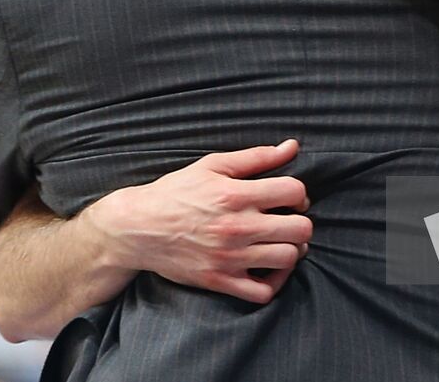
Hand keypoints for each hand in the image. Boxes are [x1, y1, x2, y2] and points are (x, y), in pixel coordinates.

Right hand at [88, 139, 312, 303]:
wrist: (137, 228)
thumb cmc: (176, 192)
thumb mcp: (213, 166)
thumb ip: (256, 157)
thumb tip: (292, 146)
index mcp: (234, 194)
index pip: (293, 191)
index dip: (299, 193)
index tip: (289, 197)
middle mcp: (236, 227)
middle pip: (299, 228)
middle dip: (300, 221)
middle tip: (288, 219)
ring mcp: (229, 257)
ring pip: (288, 258)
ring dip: (292, 249)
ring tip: (280, 241)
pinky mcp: (220, 281)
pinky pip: (264, 292)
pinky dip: (275, 282)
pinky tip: (270, 267)